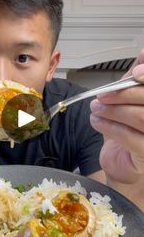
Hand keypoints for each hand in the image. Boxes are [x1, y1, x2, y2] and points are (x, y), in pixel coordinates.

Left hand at [90, 48, 143, 184]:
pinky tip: (97, 122)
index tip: (134, 73)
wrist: (122, 163)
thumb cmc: (128, 131)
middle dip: (123, 94)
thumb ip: (135, 79)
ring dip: (113, 110)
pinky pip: (129, 137)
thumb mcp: (128, 100)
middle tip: (102, 94)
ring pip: (139, 117)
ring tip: (96, 108)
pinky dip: (109, 126)